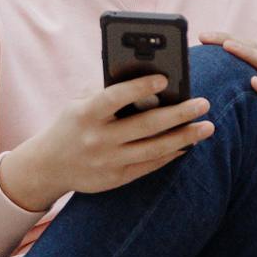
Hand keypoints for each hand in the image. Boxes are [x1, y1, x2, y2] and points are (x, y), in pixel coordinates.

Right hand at [0, 76, 213, 207]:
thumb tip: (149, 78)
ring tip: (207, 126)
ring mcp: (107, 161)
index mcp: (85, 114)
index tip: (166, 78)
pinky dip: (171, 154)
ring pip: (154, 149)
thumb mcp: (80, 102)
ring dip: (184, 137)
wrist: (49, 165)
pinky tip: (187, 144)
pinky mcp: (116, 178)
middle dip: (178, 114)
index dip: (140, 88)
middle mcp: (97, 139)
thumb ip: (108, 90)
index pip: (115, 98)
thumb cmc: (72, 122)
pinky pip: (150, 165)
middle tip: (204, 103)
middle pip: (145, 126)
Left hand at [196, 30, 256, 185]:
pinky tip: (254, 82)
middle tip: (205, 37)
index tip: (201, 37)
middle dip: (230, 40)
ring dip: (249, 54)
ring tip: (228, 47)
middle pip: (256, 50)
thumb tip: (200, 101)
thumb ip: (234, 104)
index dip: (224, 41)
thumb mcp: (250, 118)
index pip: (246, 52)